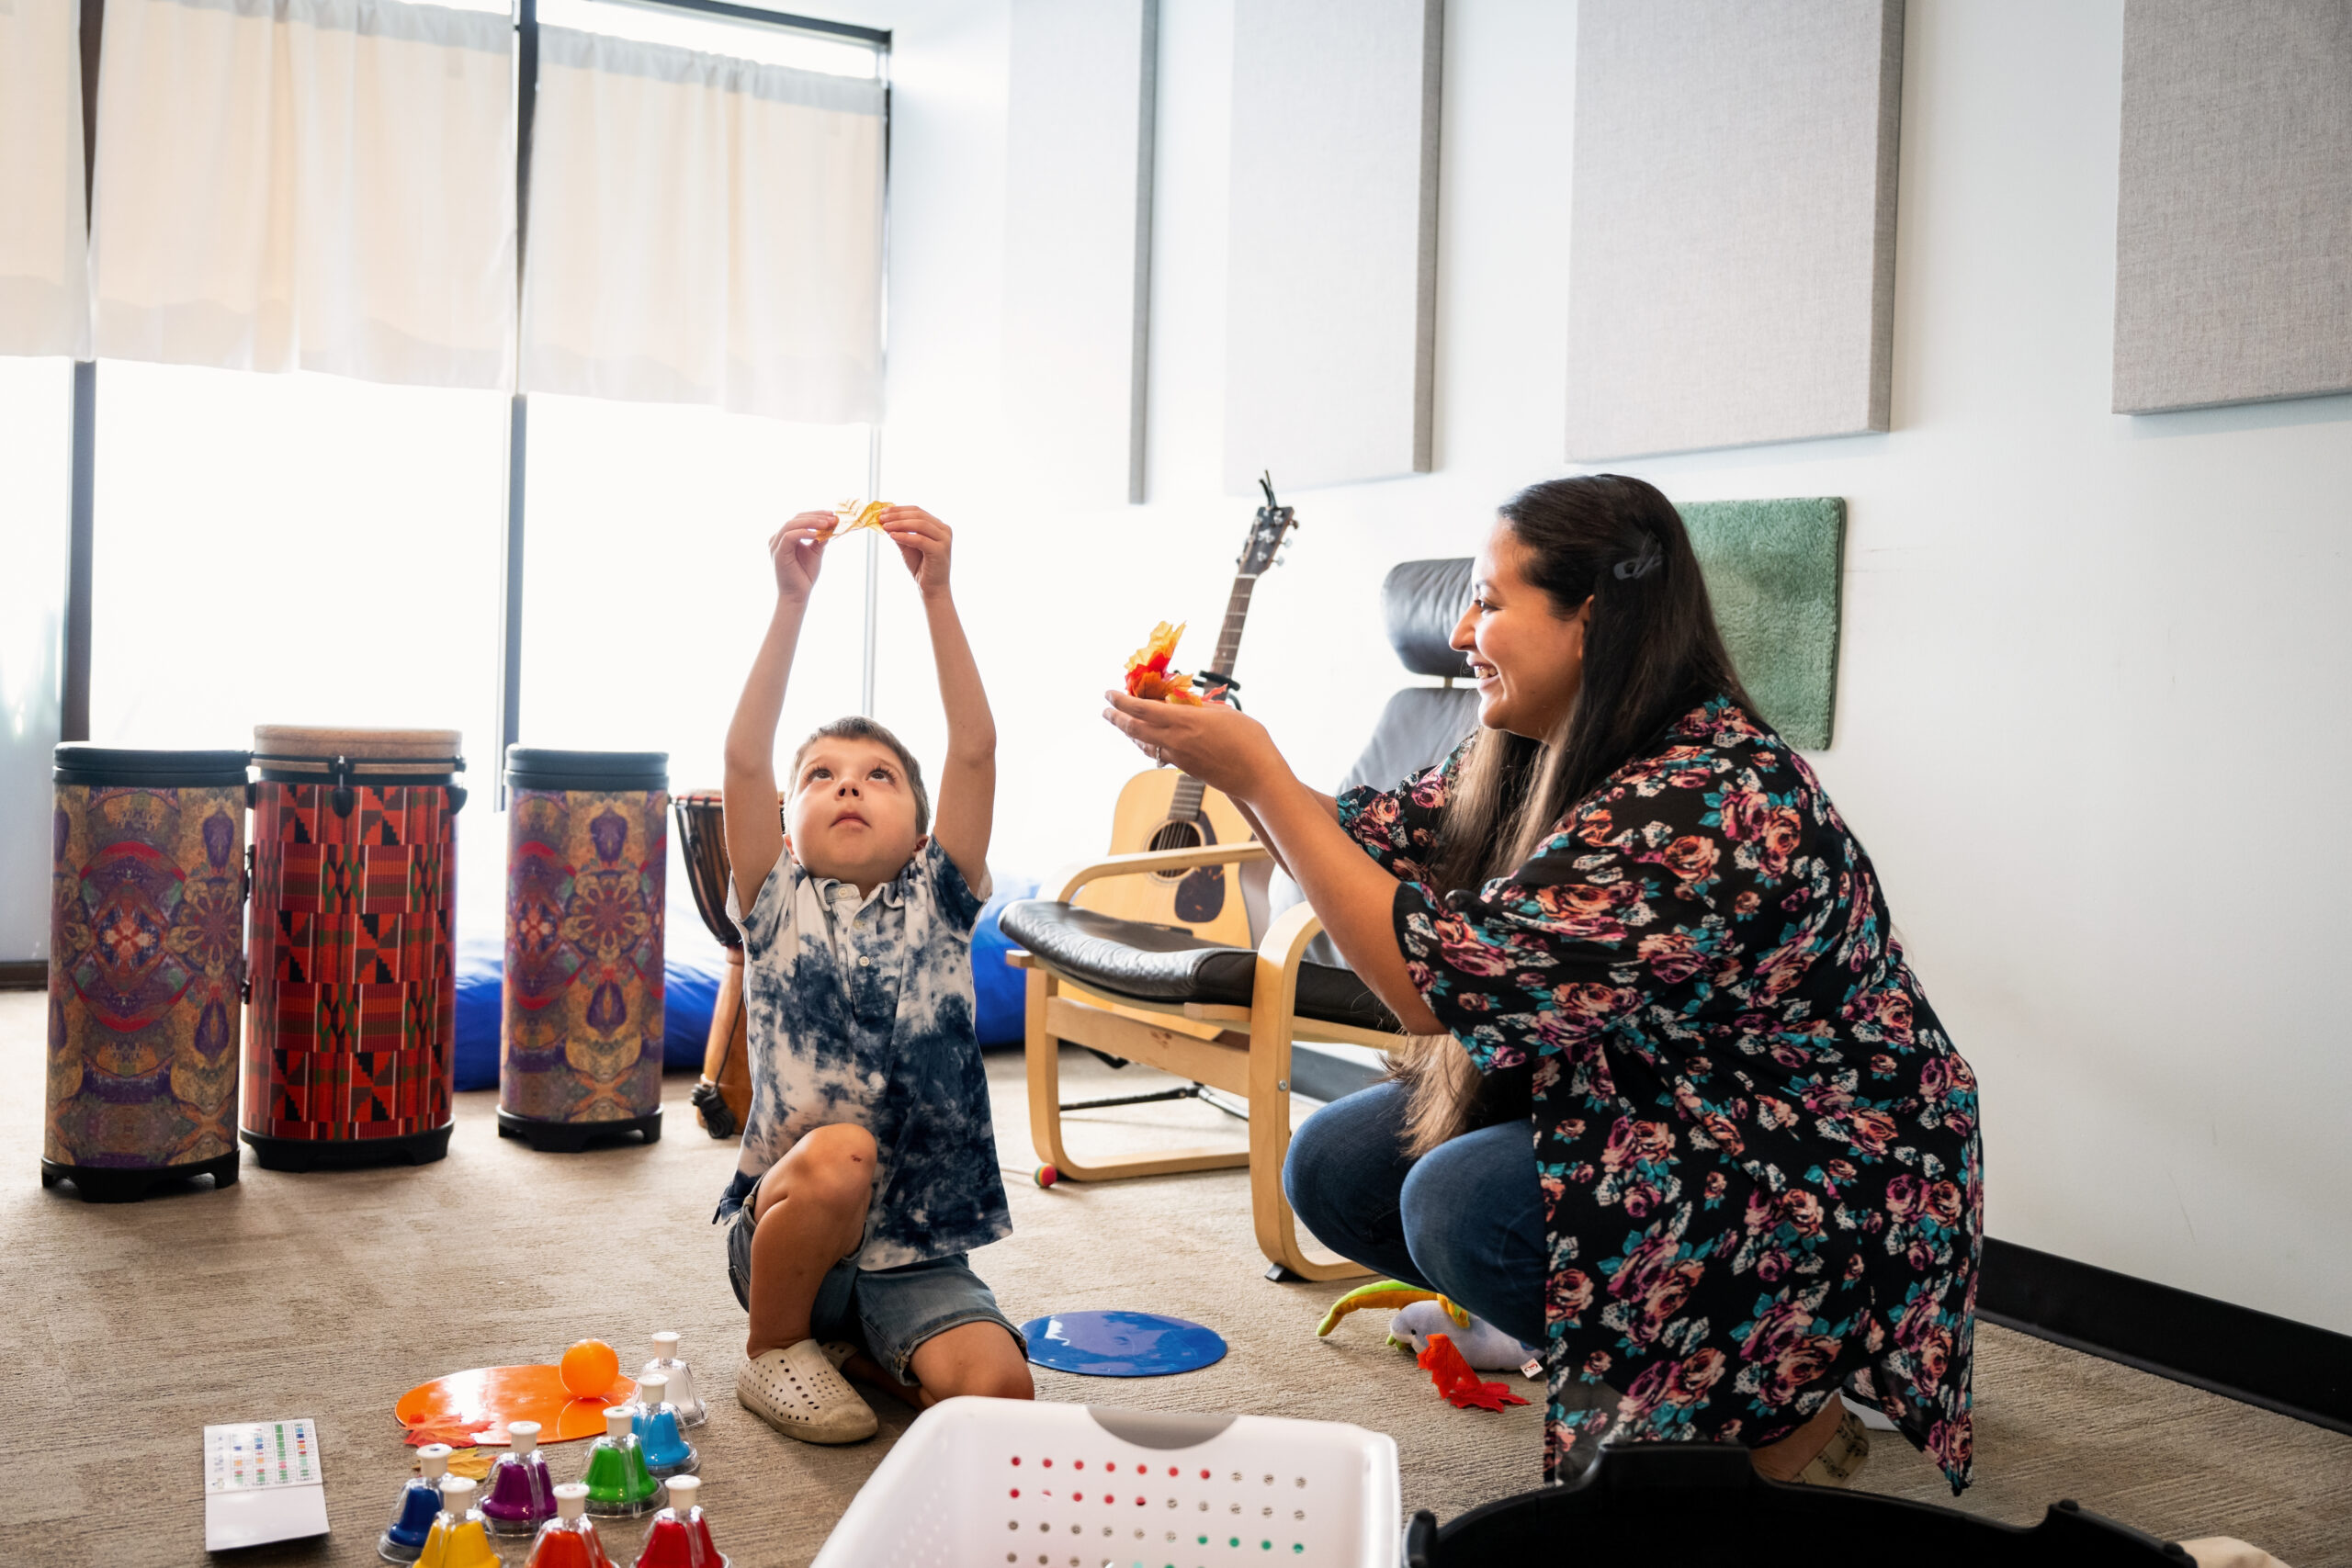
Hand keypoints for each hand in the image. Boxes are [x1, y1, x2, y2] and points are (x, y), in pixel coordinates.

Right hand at [770, 512, 834, 601]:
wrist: (797, 595)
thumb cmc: (804, 575)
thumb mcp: (816, 552)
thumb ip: (820, 538)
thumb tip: (831, 525)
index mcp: (785, 537)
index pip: (799, 518)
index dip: (816, 514)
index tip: (832, 515)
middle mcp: (778, 538)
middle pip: (796, 518)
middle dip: (816, 516)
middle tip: (833, 518)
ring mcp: (776, 545)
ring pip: (791, 524)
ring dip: (811, 522)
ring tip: (827, 524)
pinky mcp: (778, 552)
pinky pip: (789, 536)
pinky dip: (803, 532)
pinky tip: (816, 534)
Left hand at [880, 506, 953, 598]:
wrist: (932, 588)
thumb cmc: (921, 567)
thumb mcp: (908, 545)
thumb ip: (900, 532)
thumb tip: (885, 519)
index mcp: (938, 526)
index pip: (917, 511)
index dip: (899, 509)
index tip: (883, 511)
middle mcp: (944, 530)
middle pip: (919, 515)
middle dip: (897, 515)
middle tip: (881, 517)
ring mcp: (944, 540)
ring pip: (920, 525)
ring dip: (899, 524)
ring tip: (885, 526)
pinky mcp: (940, 551)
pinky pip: (920, 539)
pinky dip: (905, 536)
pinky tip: (892, 535)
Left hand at [1102, 690, 1288, 802]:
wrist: (1257, 777)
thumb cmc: (1249, 739)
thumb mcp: (1224, 713)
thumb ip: (1199, 707)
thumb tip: (1182, 702)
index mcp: (1183, 720)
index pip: (1141, 709)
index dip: (1121, 700)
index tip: (1109, 693)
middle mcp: (1174, 740)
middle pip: (1133, 729)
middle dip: (1115, 718)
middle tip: (1105, 710)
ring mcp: (1178, 757)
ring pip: (1144, 744)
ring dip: (1129, 733)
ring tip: (1123, 723)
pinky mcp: (1185, 768)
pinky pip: (1158, 754)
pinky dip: (1147, 744)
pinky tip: (1148, 740)